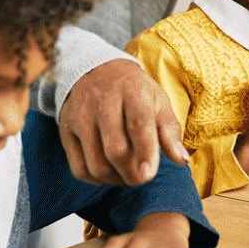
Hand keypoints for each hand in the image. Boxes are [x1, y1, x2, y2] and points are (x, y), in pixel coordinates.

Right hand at [60, 58, 189, 186]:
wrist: (95, 68)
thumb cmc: (133, 90)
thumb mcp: (157, 100)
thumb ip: (170, 130)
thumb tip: (182, 160)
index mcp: (132, 92)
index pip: (139, 124)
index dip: (145, 152)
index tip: (148, 174)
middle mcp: (103, 102)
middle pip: (115, 150)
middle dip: (131, 174)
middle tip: (141, 176)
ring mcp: (81, 116)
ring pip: (95, 163)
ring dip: (114, 179)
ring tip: (125, 174)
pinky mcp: (66, 129)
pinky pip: (78, 167)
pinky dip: (94, 179)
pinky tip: (107, 172)